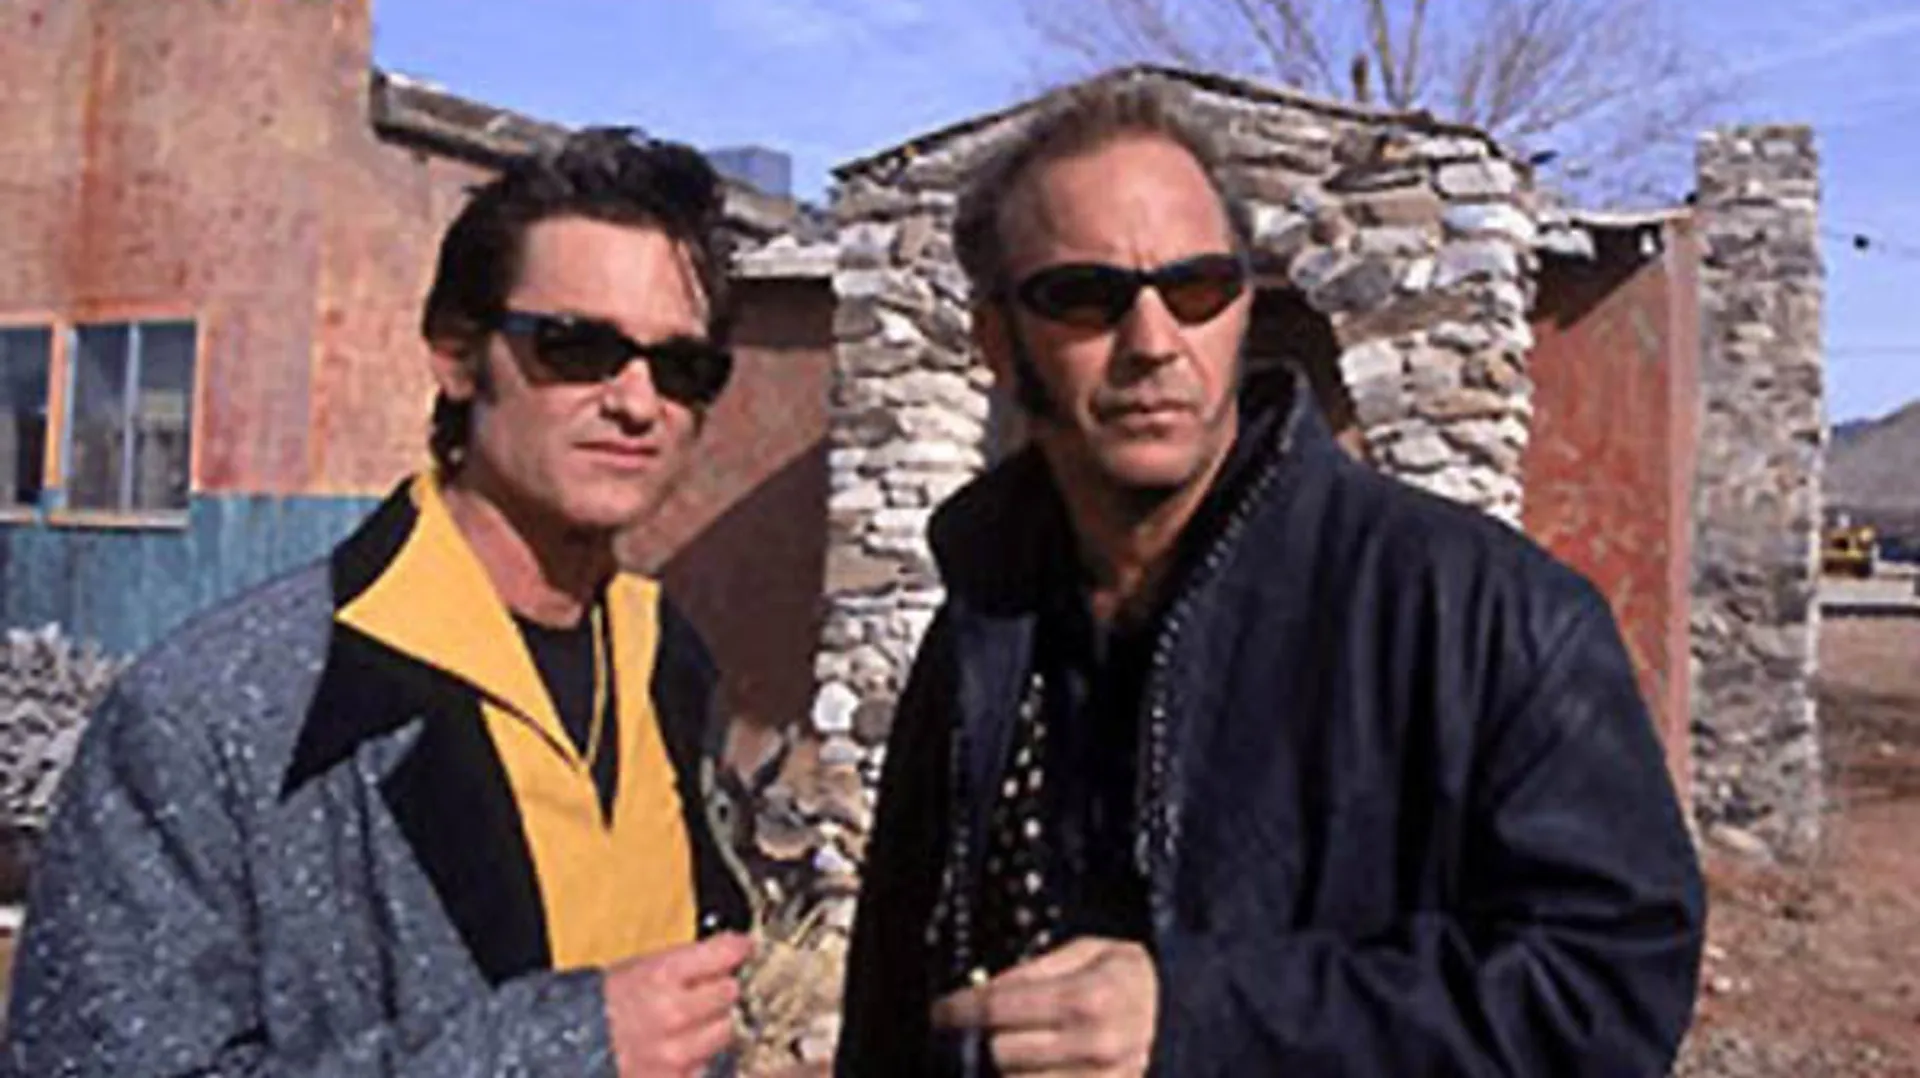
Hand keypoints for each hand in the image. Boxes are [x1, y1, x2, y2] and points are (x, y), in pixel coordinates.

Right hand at [604, 932, 752, 1076]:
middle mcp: (672, 1013)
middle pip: (730, 994)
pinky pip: (708, 1063)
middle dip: (720, 991)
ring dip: (714, 1025)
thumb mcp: (641, 966)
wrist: (569, 1045)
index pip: (725, 954)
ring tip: (689, 1023)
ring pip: (726, 1031)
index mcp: (661, 974)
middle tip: (703, 992)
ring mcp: (676, 1053)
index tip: (742, 948)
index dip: (736, 950)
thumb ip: (689, 960)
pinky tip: (680, 1048)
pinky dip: (700, 1056)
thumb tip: (734, 951)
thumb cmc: (604, 1002)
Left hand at [931, 938, 1158, 1076]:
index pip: (997, 1008)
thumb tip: (979, 990)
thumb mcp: (1088, 951)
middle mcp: (1093, 1047)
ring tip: (1021, 1047)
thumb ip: (1032, 970)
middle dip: (986, 1039)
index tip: (941, 1011)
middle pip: (1000, 1053)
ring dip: (1010, 1067)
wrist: (1194, 1015)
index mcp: (1086, 999)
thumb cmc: (1136, 978)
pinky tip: (1037, 1065)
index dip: (958, 1010)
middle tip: (987, 1027)